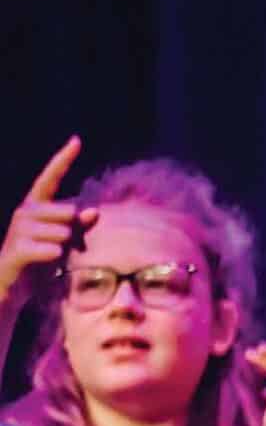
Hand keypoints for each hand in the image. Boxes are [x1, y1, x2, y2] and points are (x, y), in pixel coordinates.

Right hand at [1, 137, 92, 305]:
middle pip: (69, 212)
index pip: (50, 178)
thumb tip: (94, 212)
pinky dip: (54, 256)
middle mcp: (24, 212)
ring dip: (64, 247)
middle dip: (72, 232)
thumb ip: (77, 226)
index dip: (63, 159)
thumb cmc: (38, 261)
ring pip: (63, 232)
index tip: (77, 140)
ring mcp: (19, 229)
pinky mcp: (17, 249)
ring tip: (48, 256)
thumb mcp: (62, 241)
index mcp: (35, 206)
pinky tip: (46, 260)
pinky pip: (52, 248)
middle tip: (58, 247)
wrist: (10, 285)